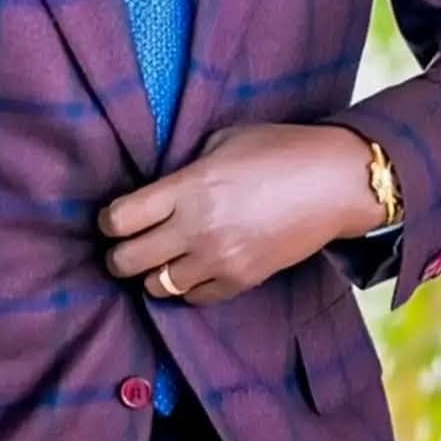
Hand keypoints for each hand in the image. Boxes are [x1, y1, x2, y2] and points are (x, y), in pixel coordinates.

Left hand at [96, 123, 385, 305]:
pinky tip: (193, 268)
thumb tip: (158, 189)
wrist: (332, 183)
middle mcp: (197, 228)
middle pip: (128, 260)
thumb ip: (185, 169)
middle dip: (118, 254)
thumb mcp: (222, 142)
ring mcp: (219, 259)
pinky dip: (187, 287)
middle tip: (125, 245)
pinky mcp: (242, 281)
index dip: (108, 221)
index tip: (113, 218)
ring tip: (161, 258)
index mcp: (188, 187)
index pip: (120, 219)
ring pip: (158, 286)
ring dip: (153, 273)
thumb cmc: (279, 150)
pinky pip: (194, 298)